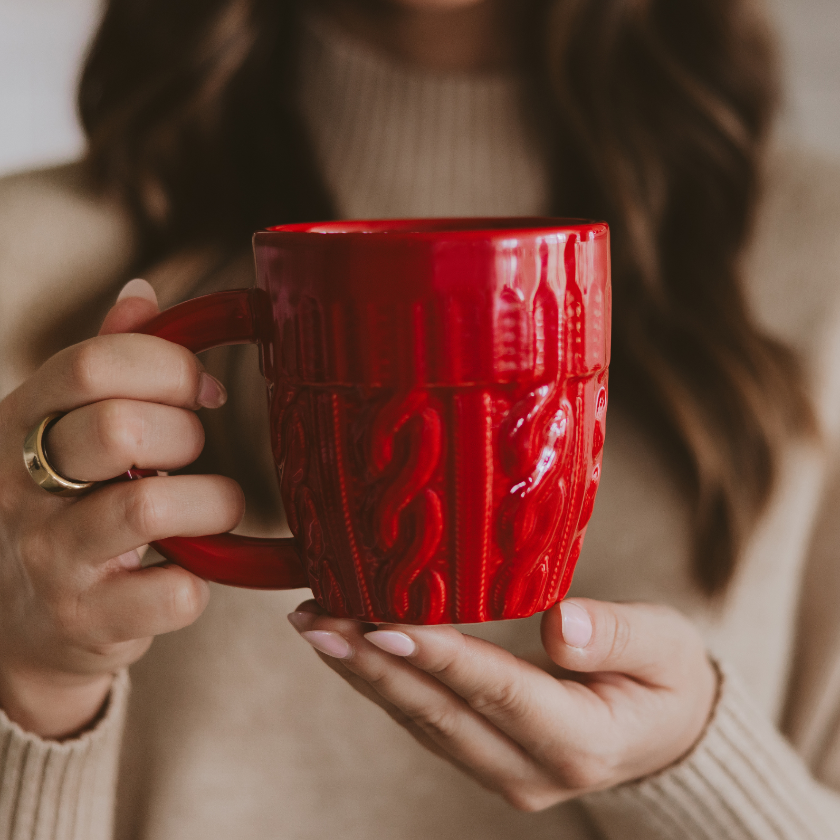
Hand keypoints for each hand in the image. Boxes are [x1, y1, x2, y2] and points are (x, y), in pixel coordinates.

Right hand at [0, 279, 243, 738]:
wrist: (26, 626)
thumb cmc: (65, 511)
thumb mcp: (65, 431)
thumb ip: (103, 366)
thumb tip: (141, 295)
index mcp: (20, 424)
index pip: (92, 365)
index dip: (168, 366)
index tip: (204, 389)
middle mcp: (22, 488)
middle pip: (120, 428)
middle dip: (187, 435)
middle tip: (197, 453)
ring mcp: (51, 558)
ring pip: (150, 506)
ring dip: (212, 502)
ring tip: (213, 507)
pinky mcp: (88, 621)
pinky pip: (174, 591)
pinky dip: (202, 579)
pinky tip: (191, 569)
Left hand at [288, 597, 717, 810]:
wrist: (667, 732)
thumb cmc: (667, 677)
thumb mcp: (665, 648)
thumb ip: (617, 636)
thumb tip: (560, 626)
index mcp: (580, 741)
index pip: (494, 690)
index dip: (436, 656)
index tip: (378, 620)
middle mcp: (532, 769)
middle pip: (439, 711)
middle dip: (372, 662)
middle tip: (314, 619)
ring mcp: (504, 772)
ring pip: (421, 720)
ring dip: (364, 672)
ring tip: (314, 626)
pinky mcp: (486, 760)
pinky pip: (426, 721)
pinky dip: (386, 681)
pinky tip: (353, 647)